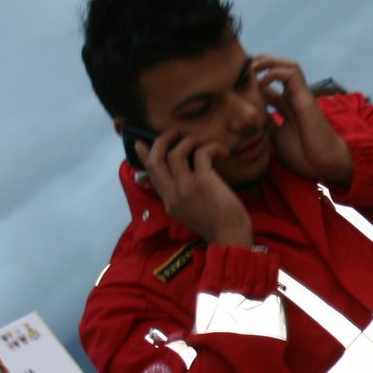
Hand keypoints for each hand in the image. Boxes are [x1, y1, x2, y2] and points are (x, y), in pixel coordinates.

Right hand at [135, 130, 251, 246]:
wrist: (232, 239)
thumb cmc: (219, 225)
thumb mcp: (191, 213)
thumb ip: (183, 196)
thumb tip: (182, 176)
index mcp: (169, 203)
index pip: (151, 174)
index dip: (144, 156)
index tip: (141, 142)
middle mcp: (173, 195)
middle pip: (156, 160)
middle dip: (162, 140)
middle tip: (176, 133)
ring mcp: (186, 189)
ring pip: (176, 152)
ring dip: (189, 140)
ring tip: (203, 141)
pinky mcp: (203, 182)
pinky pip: (201, 153)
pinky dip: (211, 147)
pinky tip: (222, 152)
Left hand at [254, 55, 353, 186]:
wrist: (323, 164)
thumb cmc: (304, 154)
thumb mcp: (276, 138)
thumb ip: (267, 126)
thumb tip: (249, 121)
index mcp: (287, 106)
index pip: (270, 84)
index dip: (253, 79)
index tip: (236, 82)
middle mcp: (294, 97)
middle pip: (279, 69)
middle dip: (260, 64)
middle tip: (242, 70)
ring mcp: (301, 95)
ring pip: (287, 65)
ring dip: (268, 62)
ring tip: (251, 69)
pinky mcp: (305, 97)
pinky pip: (291, 74)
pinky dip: (274, 72)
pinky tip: (261, 82)